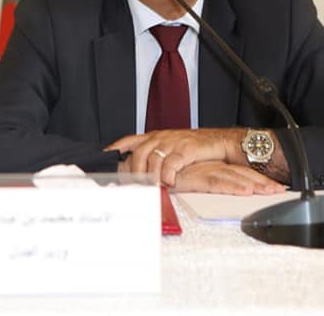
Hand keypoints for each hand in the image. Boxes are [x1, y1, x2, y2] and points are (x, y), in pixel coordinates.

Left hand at [107, 128, 244, 185]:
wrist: (218, 142)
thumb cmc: (194, 147)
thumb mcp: (170, 146)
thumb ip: (155, 155)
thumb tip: (139, 170)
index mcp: (155, 136)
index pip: (130, 139)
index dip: (116, 147)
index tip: (105, 156)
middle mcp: (161, 137)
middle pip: (139, 153)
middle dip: (135, 172)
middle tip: (136, 186)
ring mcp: (173, 142)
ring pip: (153, 160)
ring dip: (152, 176)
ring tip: (153, 187)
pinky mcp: (186, 149)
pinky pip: (171, 163)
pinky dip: (168, 175)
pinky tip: (170, 182)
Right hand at [173, 161, 285, 194]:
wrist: (148, 168)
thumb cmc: (164, 174)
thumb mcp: (188, 180)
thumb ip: (202, 184)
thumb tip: (215, 193)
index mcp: (211, 166)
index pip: (239, 172)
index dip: (257, 179)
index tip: (273, 187)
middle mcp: (210, 166)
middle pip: (241, 174)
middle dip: (262, 182)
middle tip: (279, 191)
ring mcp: (204, 170)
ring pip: (234, 177)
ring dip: (253, 184)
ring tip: (269, 192)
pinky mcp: (194, 178)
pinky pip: (217, 183)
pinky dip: (232, 187)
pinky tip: (245, 192)